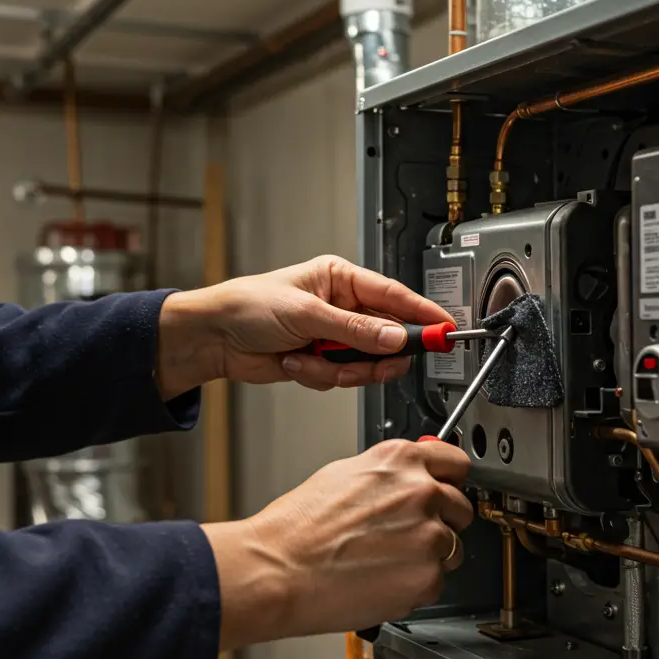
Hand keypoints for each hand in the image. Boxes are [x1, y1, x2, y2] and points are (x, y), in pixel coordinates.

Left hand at [155, 255, 453, 397]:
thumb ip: (354, 331)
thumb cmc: (248, 307)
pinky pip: (341, 378)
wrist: (214, 338)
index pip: (395, 296)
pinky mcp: (322, 361)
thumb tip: (394, 337)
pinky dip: (320, 377)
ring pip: (366, 363)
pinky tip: (297, 364)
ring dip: (340, 369)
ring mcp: (334, 336)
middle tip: (370, 364)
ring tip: (313, 359)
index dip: (422, 314)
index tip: (444, 330)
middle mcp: (343, 307)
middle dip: (374, 355)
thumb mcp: (306, 314)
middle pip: (386, 336)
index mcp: (342, 280)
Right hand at [202, 440, 473, 648]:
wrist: (278, 571)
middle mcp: (421, 492)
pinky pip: (436, 582)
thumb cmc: (298, 528)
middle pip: (461, 507)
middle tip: (407, 535)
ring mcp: (429, 536)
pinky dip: (415, 585)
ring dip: (429, 556)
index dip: (449, 481)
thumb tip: (409, 476)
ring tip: (386, 561)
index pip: (457, 463)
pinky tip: (381, 580)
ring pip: (452, 548)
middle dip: (441, 521)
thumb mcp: (344, 475)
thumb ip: (389, 473)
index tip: (446, 490)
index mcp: (401, 461)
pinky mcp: (427, 578)